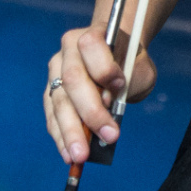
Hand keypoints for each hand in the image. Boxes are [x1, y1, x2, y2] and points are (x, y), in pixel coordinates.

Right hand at [43, 26, 155, 164]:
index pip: (91, 46)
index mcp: (93, 34)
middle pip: (73, 80)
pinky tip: (69, 153)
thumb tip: (108, 106)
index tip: (119, 85)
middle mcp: (68, 51)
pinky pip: (52, 116)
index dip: (104, 68)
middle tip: (108, 136)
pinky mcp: (50, 93)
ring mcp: (55, 72)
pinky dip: (61, 137)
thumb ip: (128, 82)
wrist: (116, 56)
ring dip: (71, 131)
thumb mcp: (140, 67)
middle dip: (90, 111)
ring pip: (59, 102)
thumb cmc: (130, 62)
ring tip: (80, 156)